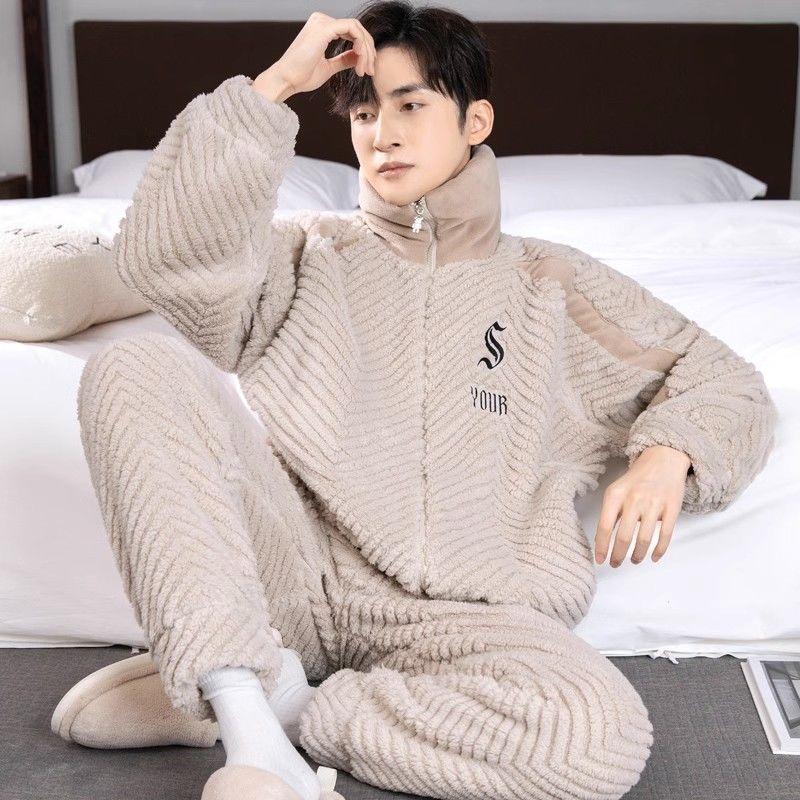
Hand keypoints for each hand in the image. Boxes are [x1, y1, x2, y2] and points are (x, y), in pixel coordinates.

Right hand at [256, 11, 375, 100]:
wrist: (287, 80)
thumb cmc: (302, 76)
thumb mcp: (329, 67)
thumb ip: (343, 59)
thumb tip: (358, 57)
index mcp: (322, 28)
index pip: (352, 32)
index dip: (364, 50)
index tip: (367, 70)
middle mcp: (322, 20)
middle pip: (357, 29)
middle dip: (368, 51)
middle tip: (371, 71)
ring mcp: (323, 22)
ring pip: (357, 29)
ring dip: (366, 51)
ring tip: (364, 71)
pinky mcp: (325, 28)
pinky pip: (353, 30)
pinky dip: (361, 45)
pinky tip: (360, 61)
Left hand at [594, 445, 691, 566]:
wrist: (663, 459)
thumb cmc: (637, 479)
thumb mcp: (617, 490)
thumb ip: (610, 513)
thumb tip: (601, 541)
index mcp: (615, 494)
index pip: (605, 526)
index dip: (601, 546)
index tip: (599, 559)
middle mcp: (634, 499)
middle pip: (623, 536)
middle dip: (618, 555)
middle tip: (615, 564)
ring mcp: (654, 503)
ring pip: (644, 538)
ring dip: (637, 555)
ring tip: (634, 561)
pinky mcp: (672, 508)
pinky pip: (665, 534)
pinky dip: (659, 550)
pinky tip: (654, 557)